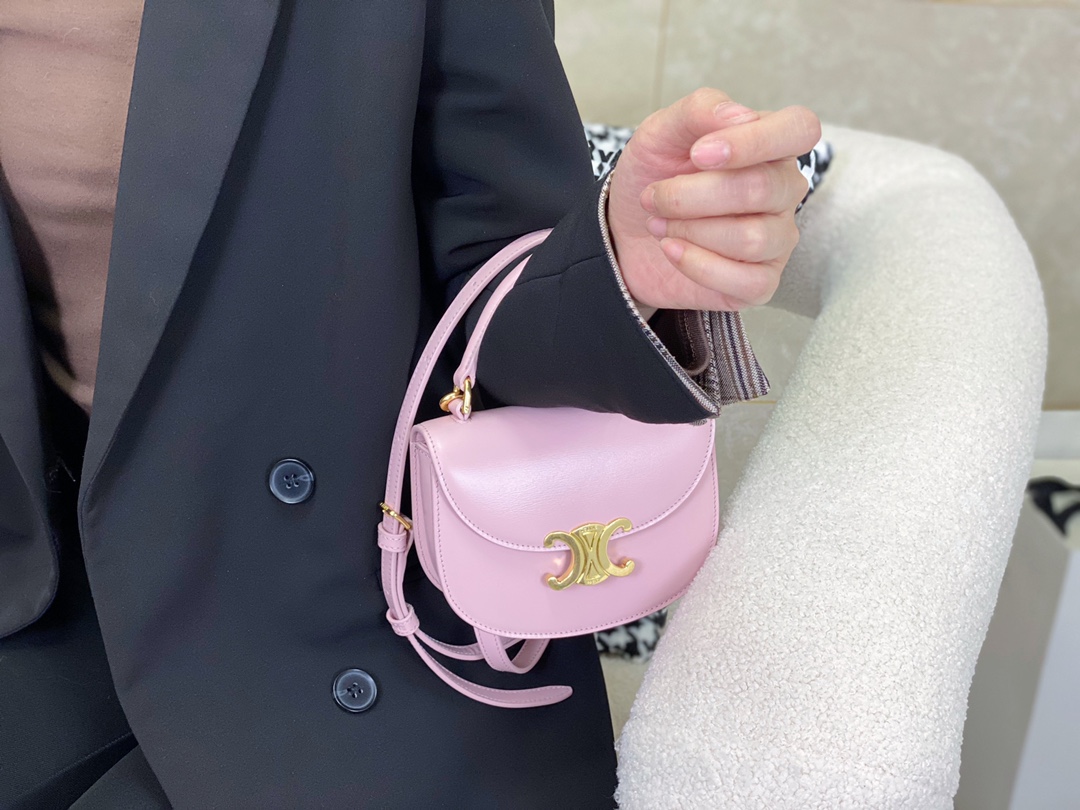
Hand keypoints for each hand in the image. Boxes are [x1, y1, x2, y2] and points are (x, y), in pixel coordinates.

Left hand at [606, 88, 820, 315]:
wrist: (625, 232)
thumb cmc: (655, 177)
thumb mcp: (662, 133)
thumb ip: (699, 111)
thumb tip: (741, 116)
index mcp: (770, 145)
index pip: (800, 128)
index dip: (754, 141)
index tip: (699, 154)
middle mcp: (784, 191)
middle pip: (761, 188)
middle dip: (692, 195)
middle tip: (654, 197)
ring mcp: (777, 239)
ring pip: (752, 238)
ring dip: (691, 230)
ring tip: (660, 224)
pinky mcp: (761, 282)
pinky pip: (747, 280)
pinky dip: (697, 265)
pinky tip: (671, 250)